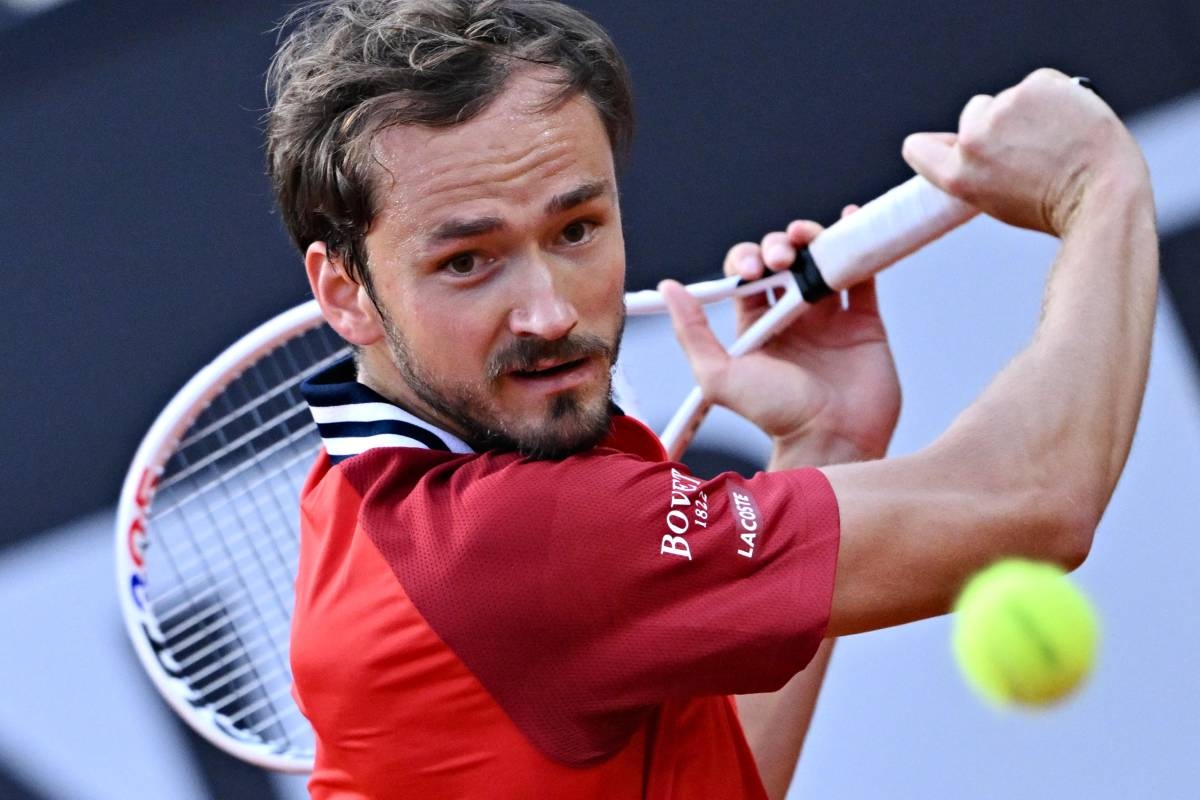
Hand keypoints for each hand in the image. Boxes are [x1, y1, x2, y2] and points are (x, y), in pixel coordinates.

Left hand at [661, 206, 900, 467]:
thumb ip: (692, 332)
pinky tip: (848, 221)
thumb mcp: (719, 376)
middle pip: (784, 263)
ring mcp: (829, 320)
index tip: (755, 269)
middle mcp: (792, 320)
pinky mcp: (864, 323)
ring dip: (814, 239)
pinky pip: (861, 275)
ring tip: (809, 236)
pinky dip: (855, 246)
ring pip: (820, 262)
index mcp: (756, 328)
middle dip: (780, 246)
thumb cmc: (773, 416)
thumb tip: (669, 288)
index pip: (748, 277)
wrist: (832, 440)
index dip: (749, 260)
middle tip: (783, 256)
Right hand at [902, 68, 1145, 235]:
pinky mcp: (1035, 86)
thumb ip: (970, 169)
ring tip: (1057, 139)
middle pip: (973, 113)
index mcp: (957, 175)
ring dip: (1028, 110)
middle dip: (996, 124)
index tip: (949, 148)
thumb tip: (951, 143)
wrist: (1101, 193)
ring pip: (1008, 97)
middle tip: (1031, 151)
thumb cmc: (1054, 206)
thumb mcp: (995, 199)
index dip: (933, 146)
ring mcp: (1004, 109)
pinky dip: (1056, 96)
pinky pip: (1040, 83)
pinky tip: (1071, 120)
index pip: (919, 149)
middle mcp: (973, 140)